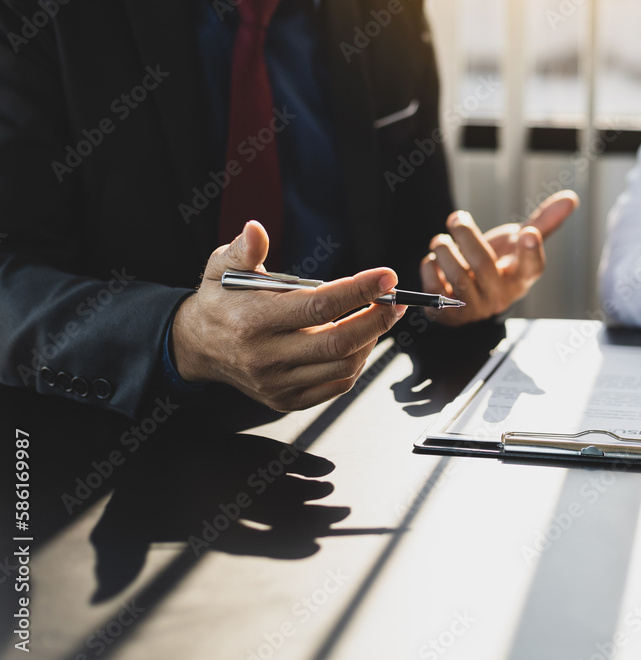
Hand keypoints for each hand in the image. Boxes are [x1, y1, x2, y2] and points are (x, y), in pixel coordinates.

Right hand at [171, 221, 405, 410]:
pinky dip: (357, 362)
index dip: (359, 291)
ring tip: (380, 315)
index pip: (318, 306)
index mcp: (253, 320)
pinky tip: (361, 340)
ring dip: (371, 340)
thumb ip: (244, 249)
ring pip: (343, 366)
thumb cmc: (219, 301)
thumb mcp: (222, 267)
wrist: (198, 346)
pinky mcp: (286, 400)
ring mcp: (277, 383)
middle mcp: (265, 356)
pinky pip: (336, 385)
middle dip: (377, 319)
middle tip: (394, 299)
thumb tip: (257, 229)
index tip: (386, 277)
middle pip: (338, 342)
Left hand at [419, 190, 578, 324]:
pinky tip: (433, 262)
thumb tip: (571, 198)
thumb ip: (542, 222)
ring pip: (458, 277)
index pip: (532, 268)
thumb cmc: (496, 264)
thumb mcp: (517, 243)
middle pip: (484, 265)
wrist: (467, 296)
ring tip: (440, 241)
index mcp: (521, 277)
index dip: (532, 252)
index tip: (528, 234)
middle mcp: (500, 297)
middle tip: (456, 218)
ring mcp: (474, 309)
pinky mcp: (447, 315)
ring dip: (444, 250)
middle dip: (466, 236)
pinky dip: (429, 269)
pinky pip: (434, 291)